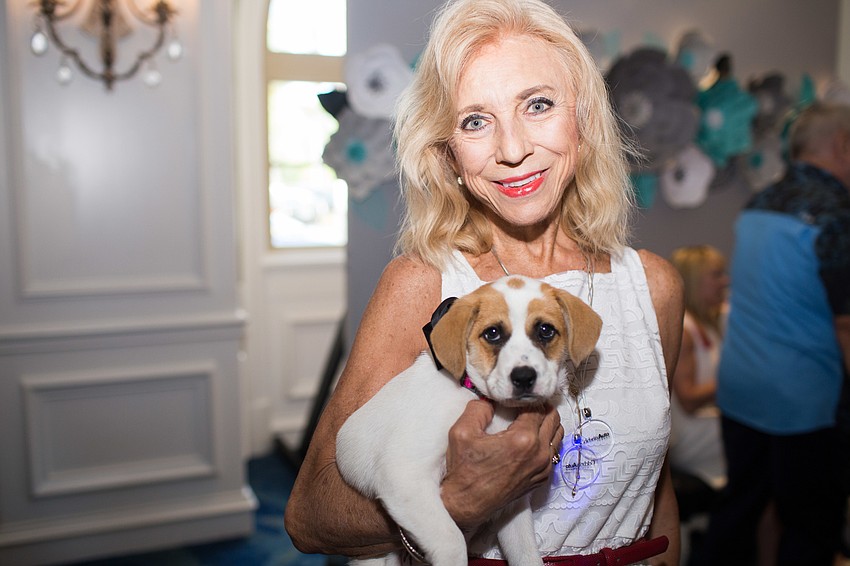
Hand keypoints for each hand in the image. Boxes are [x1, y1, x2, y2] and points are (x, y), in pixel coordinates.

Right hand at [440, 399, 563, 529]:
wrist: (467, 503)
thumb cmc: (464, 470)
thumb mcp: (462, 432)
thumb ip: (478, 408)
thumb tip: (491, 398)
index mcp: (522, 439)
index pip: (536, 406)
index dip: (524, 399)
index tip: (513, 400)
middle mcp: (539, 453)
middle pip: (552, 417)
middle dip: (539, 408)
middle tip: (522, 407)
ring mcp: (543, 468)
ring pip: (557, 434)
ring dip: (545, 423)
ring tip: (526, 421)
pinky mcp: (542, 478)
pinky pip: (554, 451)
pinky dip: (546, 440)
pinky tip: (528, 440)